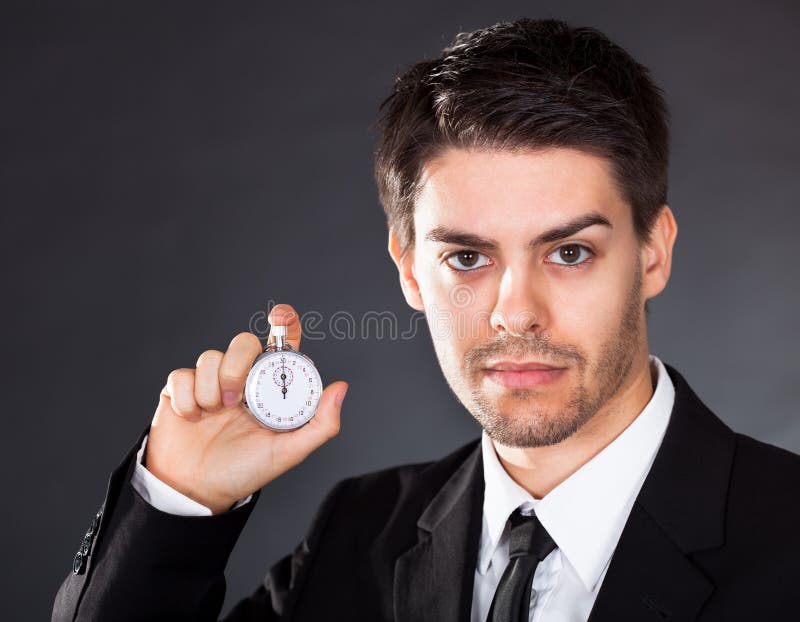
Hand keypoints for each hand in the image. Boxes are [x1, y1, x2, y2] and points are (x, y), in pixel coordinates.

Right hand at [145, 303, 347, 513]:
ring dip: (210, 390)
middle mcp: (241, 379)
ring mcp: (210, 382)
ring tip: (212, 416)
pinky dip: (187, 400)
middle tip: (235, 400)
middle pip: (242, 342)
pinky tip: (191, 419)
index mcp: (269, 388)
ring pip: (210, 356)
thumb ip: (320, 424)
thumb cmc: (244, 471)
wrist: (196, 490)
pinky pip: (181, 375)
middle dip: (237, 367)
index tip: (281, 315)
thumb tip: (341, 388)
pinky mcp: (180, 390)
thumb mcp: (288, 452)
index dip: (284, 322)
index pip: (280, 344)